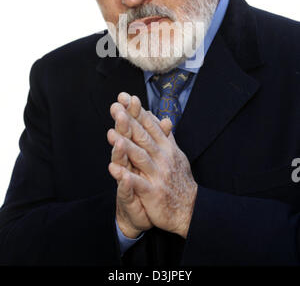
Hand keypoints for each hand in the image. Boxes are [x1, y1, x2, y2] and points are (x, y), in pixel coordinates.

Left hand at [108, 94, 197, 238]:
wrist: (189, 210)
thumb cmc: (179, 180)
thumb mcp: (176, 154)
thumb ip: (166, 137)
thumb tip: (162, 118)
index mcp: (166, 147)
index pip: (150, 126)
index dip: (137, 111)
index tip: (125, 97)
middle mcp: (162, 158)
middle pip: (143, 137)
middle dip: (128, 122)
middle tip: (115, 108)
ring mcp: (157, 174)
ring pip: (140, 157)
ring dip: (125, 145)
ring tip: (110, 134)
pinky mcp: (152, 193)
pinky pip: (137, 183)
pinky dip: (125, 177)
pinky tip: (113, 169)